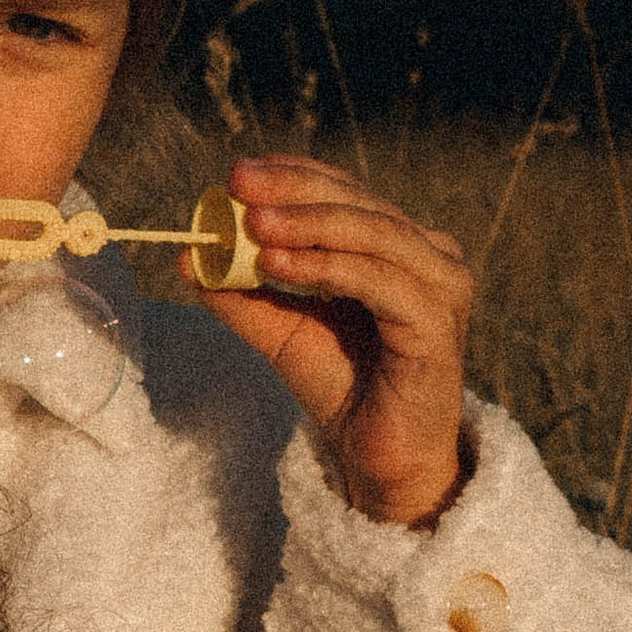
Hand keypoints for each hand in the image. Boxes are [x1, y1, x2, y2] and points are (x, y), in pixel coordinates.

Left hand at [201, 152, 472, 526]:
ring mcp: (442, 287)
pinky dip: (326, 267)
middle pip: (358, 204)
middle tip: (239, 182)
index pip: (346, 192)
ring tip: (253, 225)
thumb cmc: (341, 388)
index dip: (293, 175)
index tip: (238, 173)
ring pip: (372, 234)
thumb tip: (189, 257)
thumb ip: (242, 293)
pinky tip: (278, 263)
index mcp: (400, 246)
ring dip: (308, 225)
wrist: (378, 459)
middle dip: (294, 190)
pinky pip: (377, 280)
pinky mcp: (438, 323)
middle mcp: (431, 256)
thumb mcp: (281, 331)